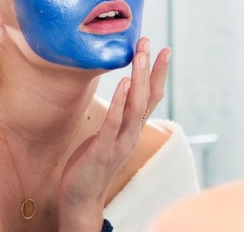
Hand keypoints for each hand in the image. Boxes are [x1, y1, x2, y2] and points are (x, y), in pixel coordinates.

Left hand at [56, 37, 169, 230]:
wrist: (81, 200)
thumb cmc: (90, 165)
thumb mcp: (107, 135)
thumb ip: (116, 116)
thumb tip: (119, 92)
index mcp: (133, 129)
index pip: (152, 97)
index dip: (158, 73)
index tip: (162, 50)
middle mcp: (132, 134)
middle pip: (148, 97)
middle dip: (150, 69)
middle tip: (149, 43)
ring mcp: (120, 142)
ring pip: (135, 106)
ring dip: (139, 79)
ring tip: (139, 55)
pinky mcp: (103, 150)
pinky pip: (115, 122)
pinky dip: (121, 101)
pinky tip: (124, 83)